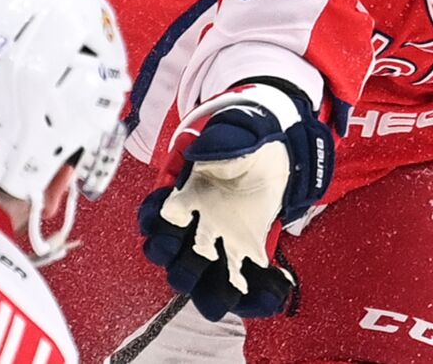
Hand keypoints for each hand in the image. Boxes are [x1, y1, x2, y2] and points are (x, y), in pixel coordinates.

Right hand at [138, 82, 333, 320]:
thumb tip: (201, 154)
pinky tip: (277, 291)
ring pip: (204, 285)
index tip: (165, 222)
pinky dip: (257, 297)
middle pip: (175, 264)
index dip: (154, 227)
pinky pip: (245, 288)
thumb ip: (220, 143)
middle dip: (183, 266)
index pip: (154, 221)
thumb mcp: (236, 134)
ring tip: (235, 289)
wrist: (278, 154)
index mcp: (184, 198)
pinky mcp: (248, 257)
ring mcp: (221, 247)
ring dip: (214, 294)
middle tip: (203, 253)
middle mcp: (195, 229)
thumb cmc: (248, 143)